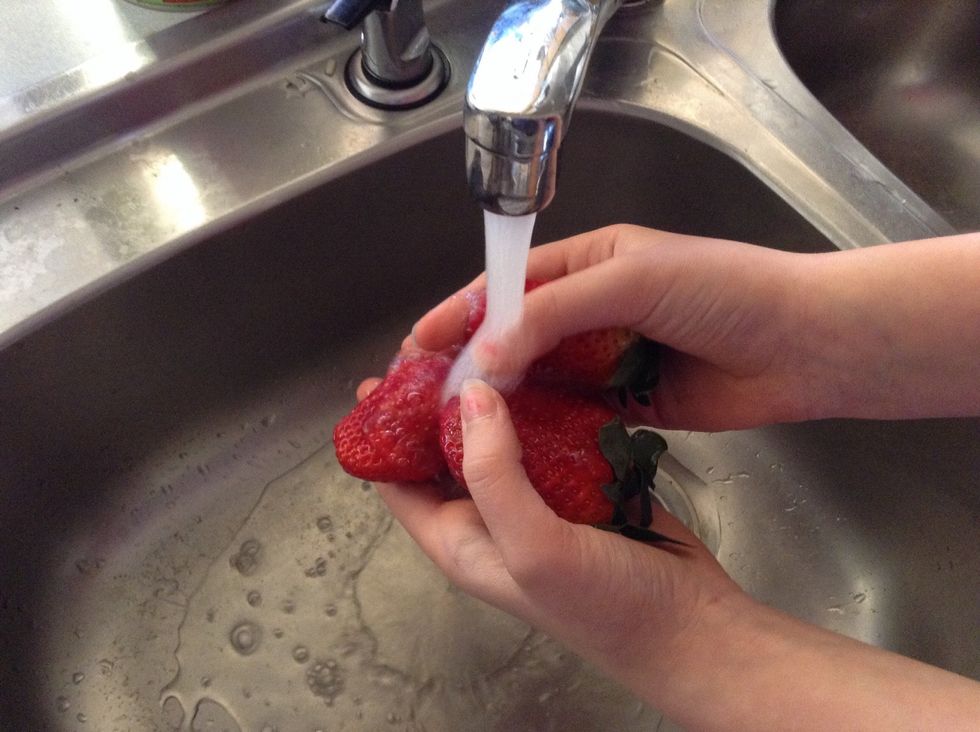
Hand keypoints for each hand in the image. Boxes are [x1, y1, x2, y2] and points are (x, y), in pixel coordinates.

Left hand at [367, 377, 746, 704]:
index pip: (400, 482)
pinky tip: (545, 361)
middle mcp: (492, 515)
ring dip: (495, 391)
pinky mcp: (581, 480)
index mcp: (462, 538)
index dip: (385, 432)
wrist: (691, 627)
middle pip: (447, 449)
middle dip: (440, 399)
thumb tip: (469, 396)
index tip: (382, 377)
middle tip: (443, 342)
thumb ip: (493, 475)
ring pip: (502, 433)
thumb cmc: (606, 607)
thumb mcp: (533, 549)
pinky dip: (545, 399)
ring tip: (489, 338)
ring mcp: (538, 495)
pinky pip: (551, 432)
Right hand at [412, 225, 815, 430]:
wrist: (803, 345)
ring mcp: (611, 358)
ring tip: (454, 426)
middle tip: (425, 394)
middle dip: (473, 360)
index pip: (509, 285)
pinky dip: (543, 425)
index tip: (417, 344)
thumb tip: (486, 354)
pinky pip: (574, 412)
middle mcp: (593, 308)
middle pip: (518, 334)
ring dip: (504, 397)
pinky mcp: (629, 402)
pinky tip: (510, 445)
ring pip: (542, 377)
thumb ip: (555, 312)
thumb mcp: (631, 281)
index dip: (461, 312)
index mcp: (590, 263)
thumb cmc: (723, 293)